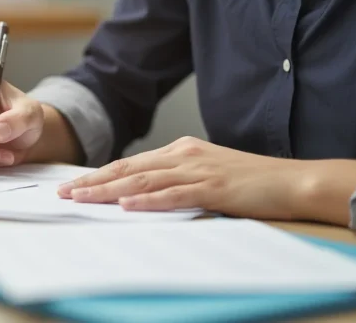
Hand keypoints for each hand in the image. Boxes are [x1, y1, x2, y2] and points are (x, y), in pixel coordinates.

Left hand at [57, 136, 322, 220]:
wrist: (291, 180)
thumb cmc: (249, 181)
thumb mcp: (206, 173)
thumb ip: (175, 179)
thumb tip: (142, 193)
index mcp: (180, 150)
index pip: (130, 164)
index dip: (99, 175)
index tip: (74, 184)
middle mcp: (184, 155)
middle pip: (129, 170)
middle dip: (93, 182)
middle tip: (64, 192)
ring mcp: (198, 170)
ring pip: (143, 181)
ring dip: (109, 191)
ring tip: (82, 198)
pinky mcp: (213, 188)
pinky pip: (174, 195)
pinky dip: (148, 201)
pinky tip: (127, 205)